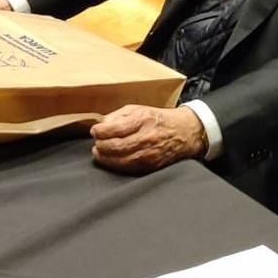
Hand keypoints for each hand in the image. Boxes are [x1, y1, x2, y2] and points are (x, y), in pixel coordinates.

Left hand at [90, 105, 206, 172]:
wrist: (183, 132)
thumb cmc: (157, 119)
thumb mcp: (137, 109)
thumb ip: (117, 116)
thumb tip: (101, 125)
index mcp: (142, 119)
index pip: (115, 128)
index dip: (100, 131)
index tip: (94, 131)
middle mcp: (147, 137)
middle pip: (116, 146)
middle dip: (101, 146)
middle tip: (96, 144)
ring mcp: (150, 153)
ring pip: (122, 160)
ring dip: (106, 158)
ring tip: (99, 153)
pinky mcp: (152, 165)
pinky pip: (130, 168)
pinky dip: (117, 165)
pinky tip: (111, 160)